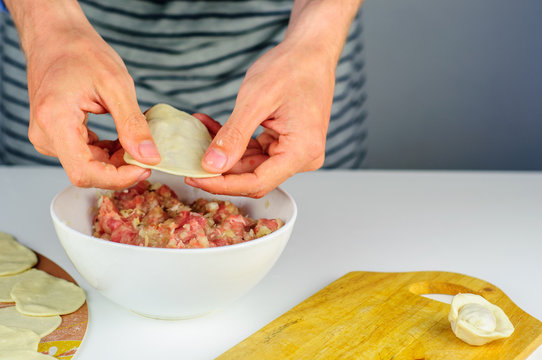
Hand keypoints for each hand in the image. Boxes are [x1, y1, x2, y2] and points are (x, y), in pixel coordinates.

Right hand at [16, 1, 159, 188]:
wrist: (58, 37)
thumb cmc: (82, 53)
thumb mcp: (116, 85)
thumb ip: (132, 124)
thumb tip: (149, 157)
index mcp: (55, 122)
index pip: (85, 172)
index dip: (118, 179)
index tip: (146, 169)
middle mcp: (45, 135)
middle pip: (88, 172)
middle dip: (122, 168)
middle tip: (148, 152)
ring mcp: (48, 137)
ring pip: (89, 165)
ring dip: (117, 159)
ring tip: (136, 137)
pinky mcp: (56, 136)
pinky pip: (86, 155)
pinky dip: (109, 151)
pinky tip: (123, 138)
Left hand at [186, 41, 334, 197]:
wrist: (311, 51)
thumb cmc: (291, 67)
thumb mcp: (256, 100)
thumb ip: (234, 135)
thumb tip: (212, 165)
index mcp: (302, 151)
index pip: (256, 183)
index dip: (222, 184)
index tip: (193, 177)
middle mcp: (303, 158)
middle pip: (253, 176)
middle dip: (220, 166)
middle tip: (189, 154)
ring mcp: (296, 153)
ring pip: (251, 165)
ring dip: (224, 151)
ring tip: (200, 128)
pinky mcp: (287, 145)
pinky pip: (256, 151)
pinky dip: (234, 141)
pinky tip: (213, 126)